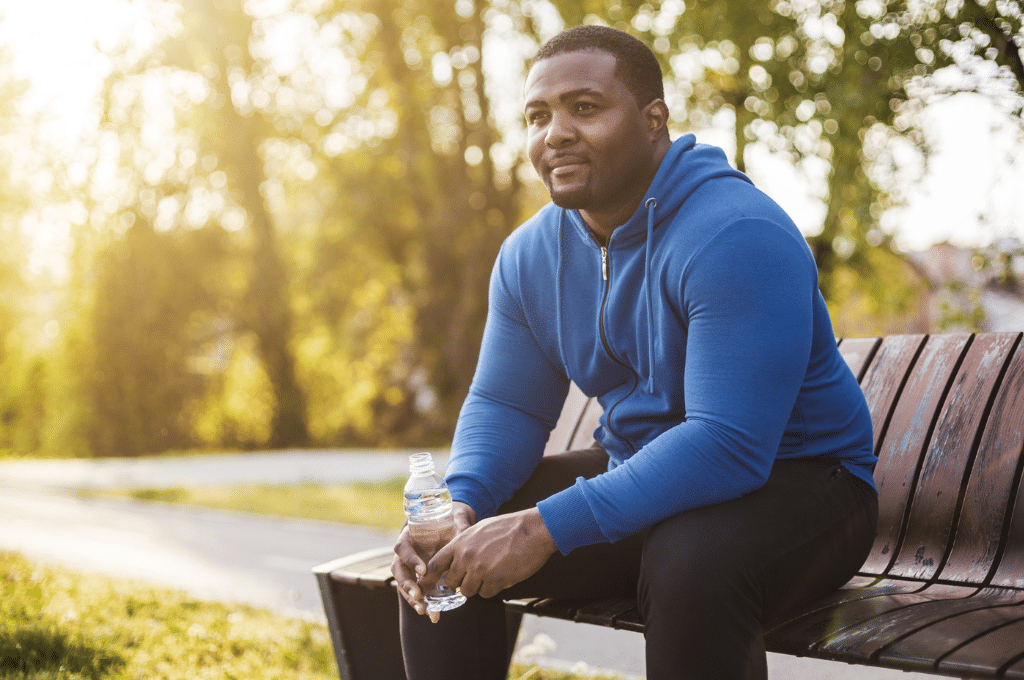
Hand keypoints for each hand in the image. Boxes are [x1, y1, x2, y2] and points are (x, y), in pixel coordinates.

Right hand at [392, 502, 475, 622]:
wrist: (451, 527)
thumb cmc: (449, 522)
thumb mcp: (454, 521)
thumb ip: (458, 526)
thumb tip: (464, 533)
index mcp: (409, 537)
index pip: (402, 548)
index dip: (410, 559)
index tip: (423, 570)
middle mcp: (405, 554)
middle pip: (398, 570)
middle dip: (407, 584)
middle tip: (418, 595)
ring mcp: (410, 568)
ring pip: (403, 585)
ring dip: (412, 598)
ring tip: (424, 610)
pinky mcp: (418, 579)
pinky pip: (416, 592)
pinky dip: (422, 603)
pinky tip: (433, 614)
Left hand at [421, 508, 557, 599]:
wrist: (533, 531)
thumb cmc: (509, 528)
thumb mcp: (480, 529)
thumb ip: (465, 544)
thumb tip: (456, 557)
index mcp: (460, 542)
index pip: (435, 564)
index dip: (428, 578)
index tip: (423, 587)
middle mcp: (466, 556)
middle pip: (451, 582)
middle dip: (461, 582)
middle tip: (475, 575)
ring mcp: (480, 569)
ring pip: (468, 591)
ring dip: (478, 586)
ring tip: (493, 572)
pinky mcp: (495, 580)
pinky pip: (486, 594)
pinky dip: (493, 588)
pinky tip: (503, 575)